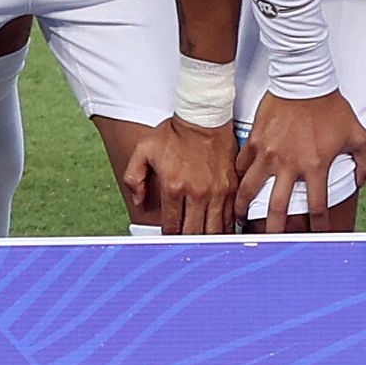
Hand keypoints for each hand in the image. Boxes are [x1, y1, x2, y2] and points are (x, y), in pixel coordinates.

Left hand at [122, 115, 241, 235]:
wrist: (204, 117)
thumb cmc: (175, 133)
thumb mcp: (143, 149)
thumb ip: (134, 177)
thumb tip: (138, 201)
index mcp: (173, 186)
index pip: (171, 226)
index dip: (168, 237)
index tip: (168, 239)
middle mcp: (196, 193)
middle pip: (193, 233)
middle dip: (187, 243)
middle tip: (184, 246)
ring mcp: (217, 192)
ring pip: (213, 230)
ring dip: (207, 240)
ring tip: (202, 245)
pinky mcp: (231, 188)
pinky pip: (230, 218)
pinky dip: (224, 229)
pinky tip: (218, 233)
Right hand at [237, 90, 365, 230]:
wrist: (304, 81)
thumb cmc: (331, 107)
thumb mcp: (358, 134)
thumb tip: (361, 182)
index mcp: (316, 167)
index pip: (317, 207)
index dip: (319, 226)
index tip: (318, 235)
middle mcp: (290, 165)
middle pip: (277, 210)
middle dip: (275, 231)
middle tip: (272, 243)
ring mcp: (268, 154)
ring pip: (249, 190)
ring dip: (244, 208)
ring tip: (240, 218)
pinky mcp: (255, 142)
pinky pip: (242, 165)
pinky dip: (239, 177)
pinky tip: (238, 185)